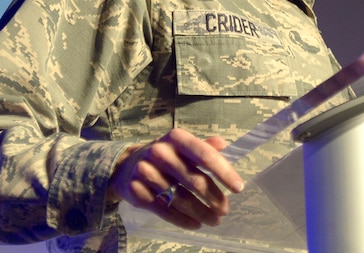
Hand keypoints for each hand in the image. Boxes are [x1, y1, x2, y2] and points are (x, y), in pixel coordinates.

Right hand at [108, 128, 243, 229]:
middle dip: (214, 198)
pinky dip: (183, 220)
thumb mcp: (181, 145)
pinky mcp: (137, 192)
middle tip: (226, 209)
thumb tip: (225, 144)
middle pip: (194, 180)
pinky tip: (196, 224)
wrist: (125, 167)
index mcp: (176, 138)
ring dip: (201, 212)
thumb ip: (203, 146)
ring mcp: (147, 172)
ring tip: (215, 220)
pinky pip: (165, 210)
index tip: (238, 187)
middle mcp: (160, 152)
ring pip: (180, 199)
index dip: (223, 172)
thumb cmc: (163, 155)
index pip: (204, 155)